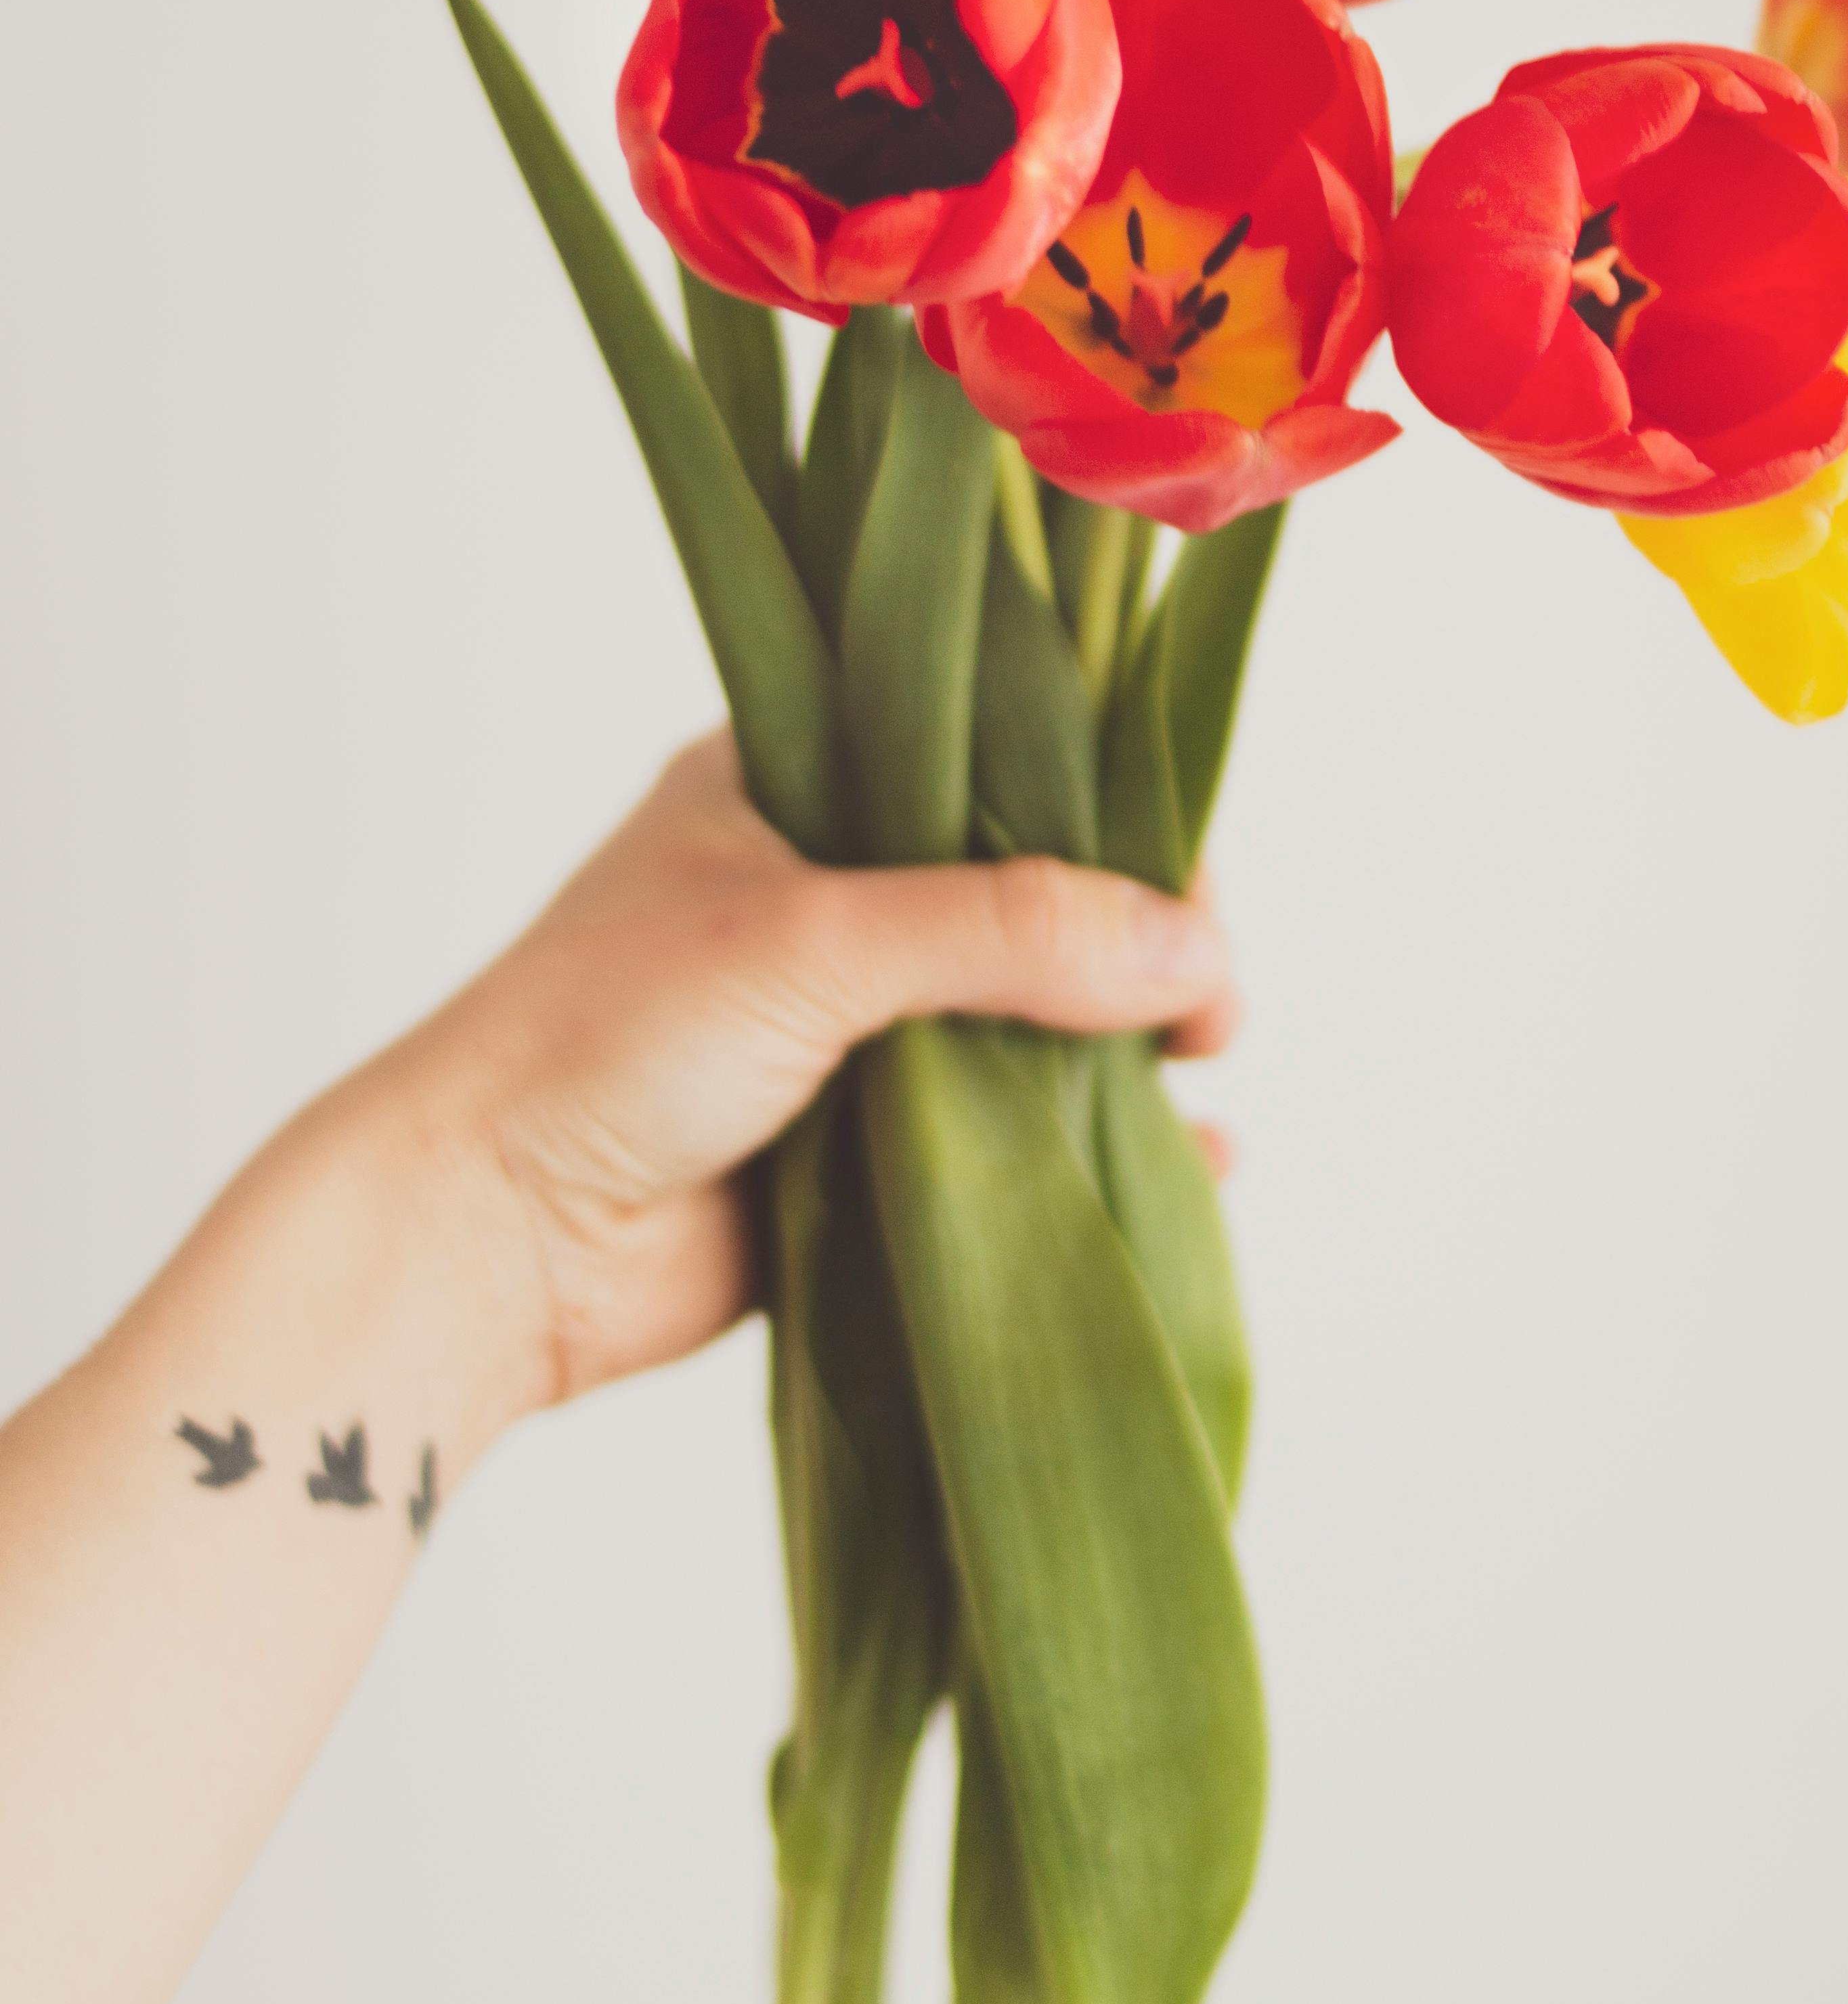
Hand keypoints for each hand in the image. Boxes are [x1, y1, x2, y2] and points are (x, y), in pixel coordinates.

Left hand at [351, 734, 1238, 1422]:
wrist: (478, 1246)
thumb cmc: (599, 1043)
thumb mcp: (815, 942)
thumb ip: (1007, 934)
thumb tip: (1193, 954)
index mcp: (796, 783)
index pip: (998, 757)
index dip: (1112, 815)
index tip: (1193, 895)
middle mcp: (828, 893)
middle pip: (1035, 896)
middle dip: (1138, 947)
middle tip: (1213, 1010)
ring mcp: (845, 1027)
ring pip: (1028, 1023)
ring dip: (1125, 1053)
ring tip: (1202, 1082)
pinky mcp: (858, 1151)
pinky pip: (1008, 1142)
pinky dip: (1096, 1156)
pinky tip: (1185, 1174)